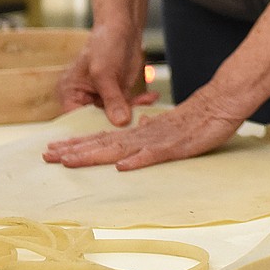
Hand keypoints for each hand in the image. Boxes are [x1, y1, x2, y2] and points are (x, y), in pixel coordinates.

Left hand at [43, 87, 244, 170]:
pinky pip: (155, 155)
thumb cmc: (198, 117)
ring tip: (69, 161)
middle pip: (104, 143)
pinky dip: (138, 160)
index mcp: (141, 132)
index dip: (79, 145)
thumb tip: (138, 125)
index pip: (104, 138)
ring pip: (120, 149)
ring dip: (94, 155)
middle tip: (46, 156)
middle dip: (75, 150)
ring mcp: (159, 140)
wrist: (222, 102)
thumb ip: (152, 127)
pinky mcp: (177, 146)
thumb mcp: (170, 124)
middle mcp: (144, 135)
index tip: (55, 150)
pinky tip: (122, 166)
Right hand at [57, 27, 154, 126]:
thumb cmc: (104, 44)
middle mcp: (84, 98)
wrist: (122, 28)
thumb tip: (121, 122)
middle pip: (97, 121)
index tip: (109, 135)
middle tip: (134, 126)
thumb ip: (112, 99)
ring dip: (133, 113)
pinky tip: (152, 97)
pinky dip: (141, 102)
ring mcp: (103, 97)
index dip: (90, 130)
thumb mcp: (105, 73)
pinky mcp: (119, 94)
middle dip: (116, 124)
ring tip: (147, 107)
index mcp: (70, 93)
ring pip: (116, 115)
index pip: (76, 120)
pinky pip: (129, 105)